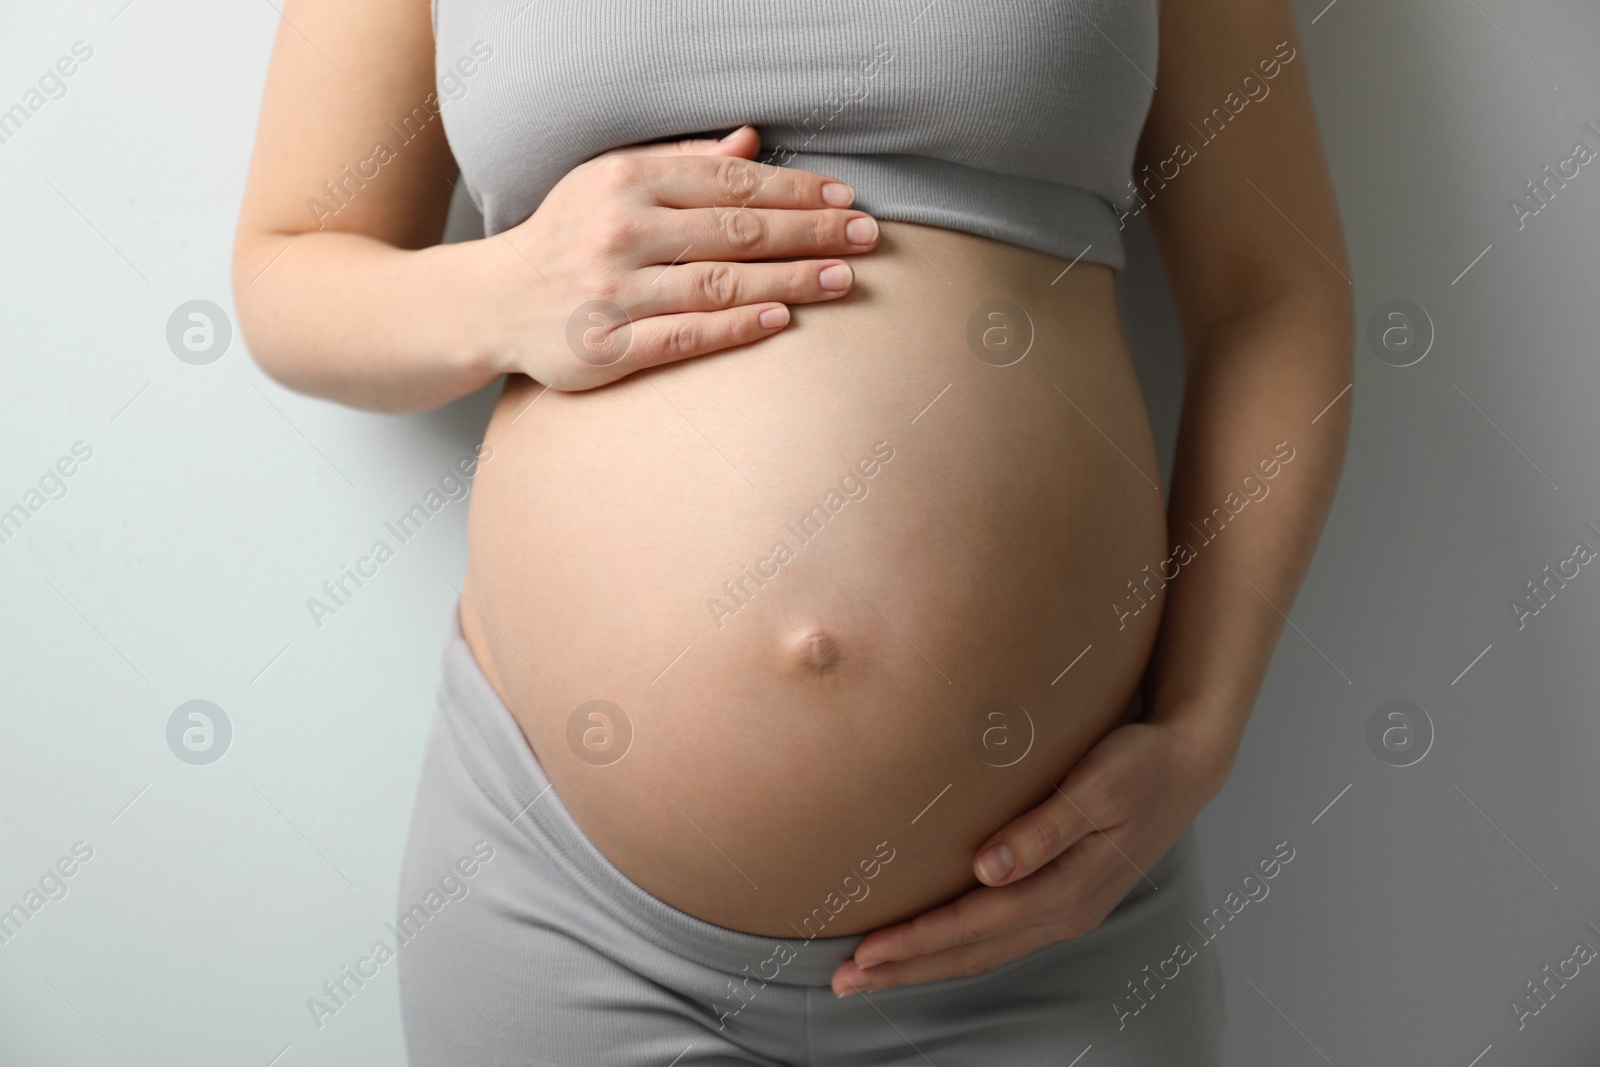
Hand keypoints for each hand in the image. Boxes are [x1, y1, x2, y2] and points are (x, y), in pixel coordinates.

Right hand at [479, 124, 878, 390]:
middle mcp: (620, 232)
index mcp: (626, 182)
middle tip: (866, 236)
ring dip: (790, 281)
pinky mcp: (607, 348)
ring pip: (719, 283)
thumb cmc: (567, 236)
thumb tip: (752, 141)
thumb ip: (682, 163)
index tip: (844, 199)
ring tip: (844, 279)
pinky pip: (685, 336)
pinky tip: (784, 320)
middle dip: (809, 231)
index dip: (793, 190)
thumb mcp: (612, 181)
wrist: (493, 302)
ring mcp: (613, 292)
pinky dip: (738, 328)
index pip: (729, 183)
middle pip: (735, 230)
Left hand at [830, 719, 1228, 996]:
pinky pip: (996, 937)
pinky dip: (954, 948)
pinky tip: (926, 946)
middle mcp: (1063, 911)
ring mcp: (1064, 910)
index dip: (916, 941)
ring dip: (923, 964)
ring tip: (871, 972)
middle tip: (844, 981)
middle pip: (969, 953)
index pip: (973, 926)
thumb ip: (1043, 828)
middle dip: (905, 969)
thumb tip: (989, 868)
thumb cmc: (1138, 765)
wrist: (1185, 764)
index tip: (864, 951)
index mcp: (1067, 889)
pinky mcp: (1061, 897)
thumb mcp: (1097, 787)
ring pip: (980, 952)